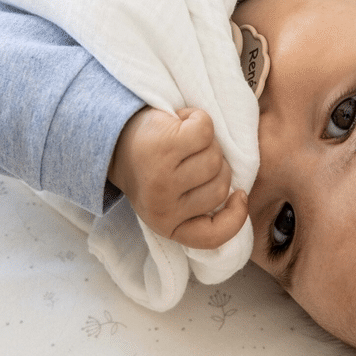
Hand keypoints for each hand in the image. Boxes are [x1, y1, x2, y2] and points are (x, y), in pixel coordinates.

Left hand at [107, 106, 247, 249]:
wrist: (114, 137)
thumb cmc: (151, 166)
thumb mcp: (171, 198)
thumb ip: (200, 204)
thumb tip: (241, 196)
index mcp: (167, 225)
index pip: (213, 236)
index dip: (235, 216)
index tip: (239, 196)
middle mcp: (163, 207)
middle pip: (222, 184)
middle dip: (214, 164)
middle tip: (188, 156)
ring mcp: (163, 178)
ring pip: (215, 156)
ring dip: (205, 141)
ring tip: (182, 140)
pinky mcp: (164, 146)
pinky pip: (205, 130)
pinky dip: (198, 119)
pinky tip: (180, 121)